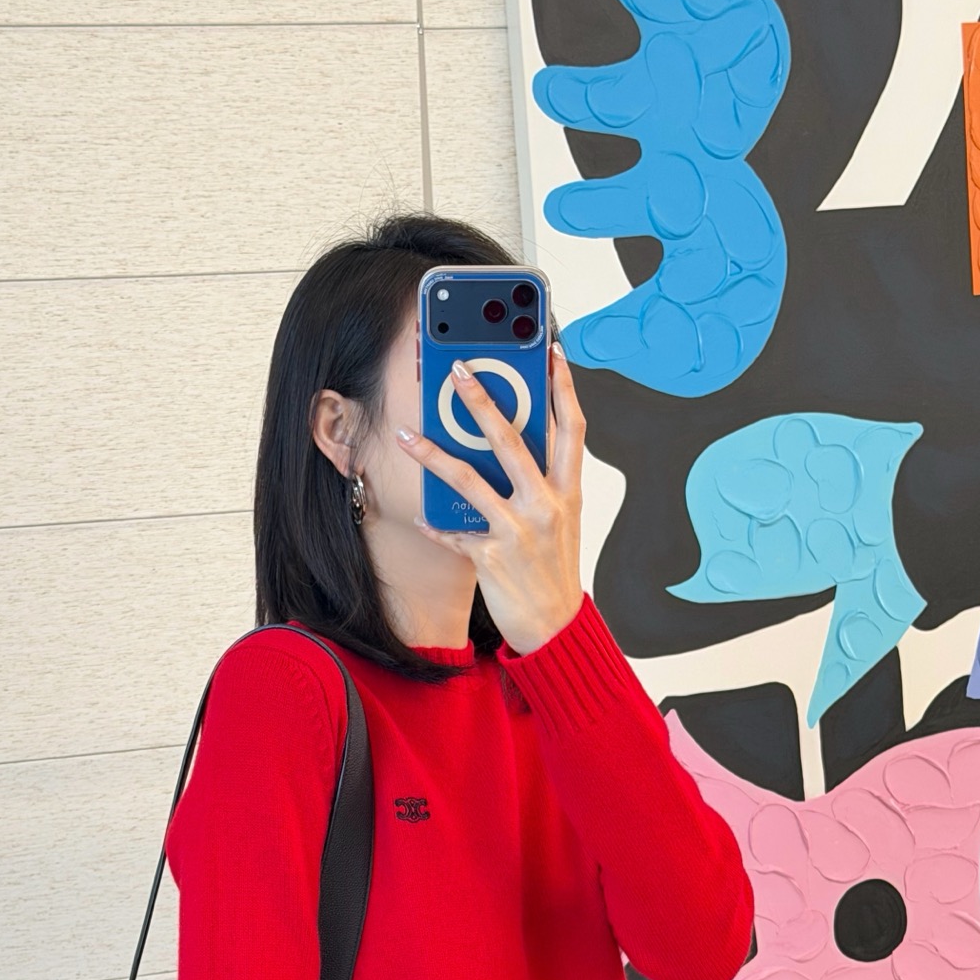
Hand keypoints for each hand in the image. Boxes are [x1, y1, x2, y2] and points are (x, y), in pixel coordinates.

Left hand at [395, 342, 585, 655]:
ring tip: (407, 436)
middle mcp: (546, 506)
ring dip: (433, 454)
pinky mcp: (492, 556)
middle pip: (512, 440)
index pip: (571, 429)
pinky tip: (420, 517)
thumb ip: (542, 484)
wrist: (555, 628)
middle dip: (482, 400)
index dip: (564, 387)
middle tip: (459, 370)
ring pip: (469, 480)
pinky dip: (434, 525)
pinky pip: (453, 532)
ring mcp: (518, 530)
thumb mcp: (561, 522)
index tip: (552, 352)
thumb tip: (513, 446)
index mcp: (568, 493)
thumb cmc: (554, 572)